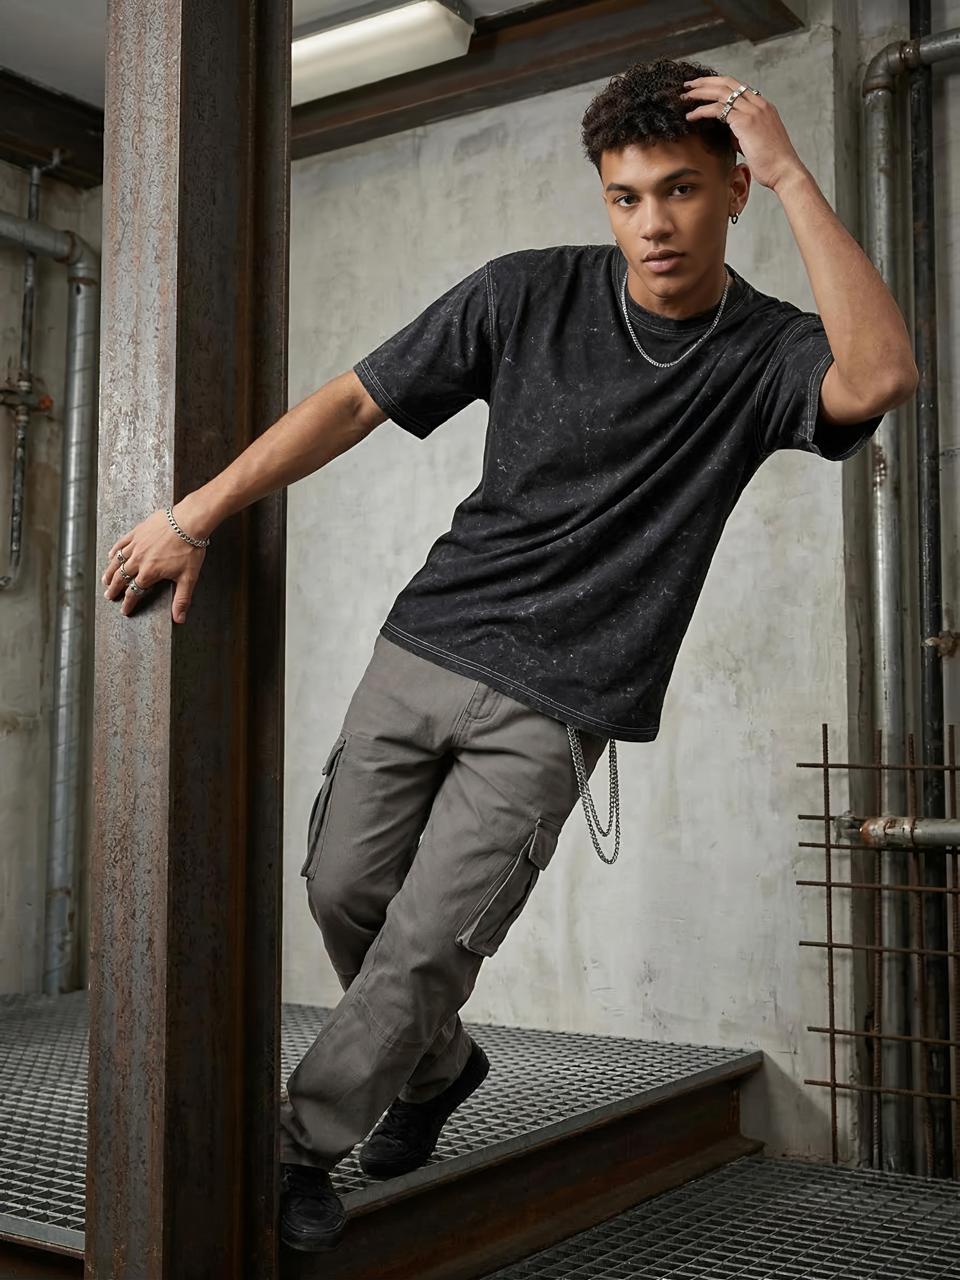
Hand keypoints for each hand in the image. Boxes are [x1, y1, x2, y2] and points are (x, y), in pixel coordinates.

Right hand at [101, 500, 207, 621]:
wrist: (189, 522)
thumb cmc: (189, 548)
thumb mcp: (188, 577)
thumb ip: (182, 599)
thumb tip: (179, 619)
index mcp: (149, 573)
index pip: (134, 592)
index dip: (128, 603)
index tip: (124, 610)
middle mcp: (138, 560)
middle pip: (121, 577)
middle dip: (114, 589)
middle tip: (109, 596)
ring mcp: (136, 545)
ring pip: (117, 561)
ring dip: (110, 572)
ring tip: (105, 580)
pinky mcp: (137, 532)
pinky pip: (121, 543)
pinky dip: (115, 551)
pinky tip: (111, 555)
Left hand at [680, 74, 805, 192]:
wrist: (784, 171)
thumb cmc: (772, 162)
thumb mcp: (755, 142)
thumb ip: (742, 132)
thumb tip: (728, 131)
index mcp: (763, 107)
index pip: (738, 87)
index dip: (718, 84)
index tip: (704, 87)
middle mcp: (759, 104)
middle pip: (728, 82)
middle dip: (706, 82)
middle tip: (689, 85)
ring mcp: (753, 110)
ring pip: (721, 92)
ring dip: (700, 93)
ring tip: (685, 97)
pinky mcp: (745, 121)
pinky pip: (718, 109)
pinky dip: (702, 110)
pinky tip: (691, 116)